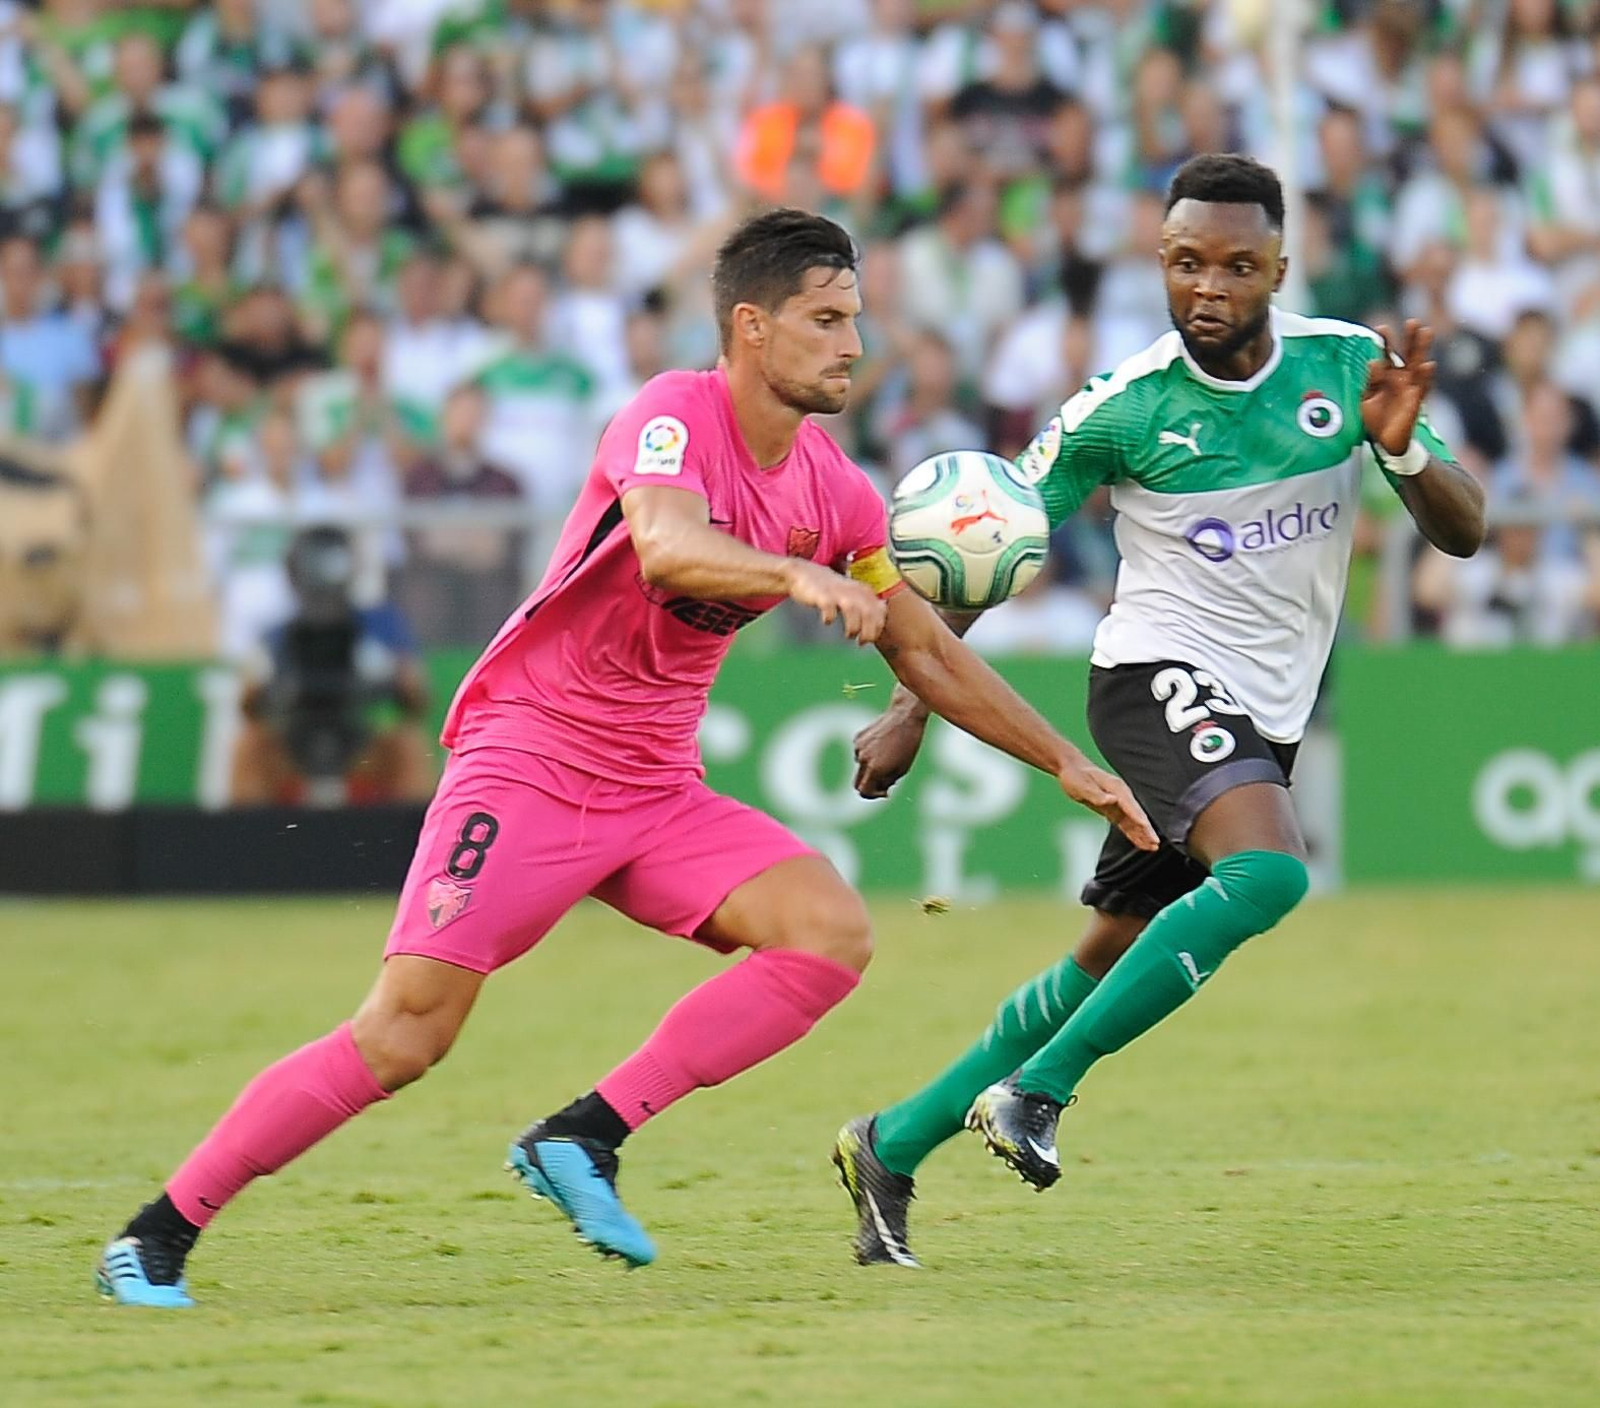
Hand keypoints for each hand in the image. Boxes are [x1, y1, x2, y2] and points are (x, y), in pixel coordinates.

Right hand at [787, 560, 886, 643]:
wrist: (803, 573)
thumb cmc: (831, 589)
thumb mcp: (853, 593)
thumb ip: (867, 604)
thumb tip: (880, 619)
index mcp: (863, 591)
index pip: (880, 611)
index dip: (878, 628)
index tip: (871, 639)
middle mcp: (853, 591)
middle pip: (869, 613)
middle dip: (868, 632)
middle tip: (861, 643)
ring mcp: (837, 592)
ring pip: (852, 610)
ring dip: (853, 627)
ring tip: (849, 635)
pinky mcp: (821, 595)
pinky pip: (828, 608)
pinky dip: (829, 617)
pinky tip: (827, 622)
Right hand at [852, 708, 927, 798]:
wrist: (904, 715)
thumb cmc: (908, 743)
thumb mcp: (903, 768)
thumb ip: (888, 782)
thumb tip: (880, 789)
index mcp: (875, 768)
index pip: (864, 792)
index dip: (874, 795)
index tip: (885, 792)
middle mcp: (863, 759)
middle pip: (857, 783)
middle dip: (868, 786)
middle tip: (882, 783)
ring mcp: (858, 748)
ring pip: (860, 767)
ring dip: (871, 767)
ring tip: (889, 756)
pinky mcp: (857, 738)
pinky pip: (860, 753)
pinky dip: (869, 754)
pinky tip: (883, 745)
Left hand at [1057, 758, 1159, 851]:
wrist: (1071, 770)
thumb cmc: (1076, 776)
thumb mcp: (1083, 785)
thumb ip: (1097, 794)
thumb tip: (1112, 800)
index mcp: (1116, 788)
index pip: (1130, 805)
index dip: (1138, 817)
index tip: (1146, 827)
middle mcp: (1120, 795)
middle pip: (1136, 814)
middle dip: (1146, 828)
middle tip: (1155, 842)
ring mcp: (1118, 803)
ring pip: (1133, 821)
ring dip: (1142, 833)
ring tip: (1153, 847)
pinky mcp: (1113, 809)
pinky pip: (1125, 823)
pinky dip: (1133, 833)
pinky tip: (1140, 842)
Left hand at [1362, 320, 1435, 456]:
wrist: (1384, 441)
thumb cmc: (1376, 417)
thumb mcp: (1367, 399)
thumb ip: (1371, 381)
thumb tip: (1373, 363)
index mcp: (1387, 376)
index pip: (1386, 355)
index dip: (1385, 342)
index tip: (1381, 326)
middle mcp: (1401, 378)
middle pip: (1408, 354)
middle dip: (1410, 338)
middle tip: (1413, 321)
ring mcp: (1410, 388)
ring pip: (1418, 365)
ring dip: (1422, 349)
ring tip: (1426, 332)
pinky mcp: (1416, 400)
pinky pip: (1423, 387)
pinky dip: (1426, 376)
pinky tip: (1429, 364)